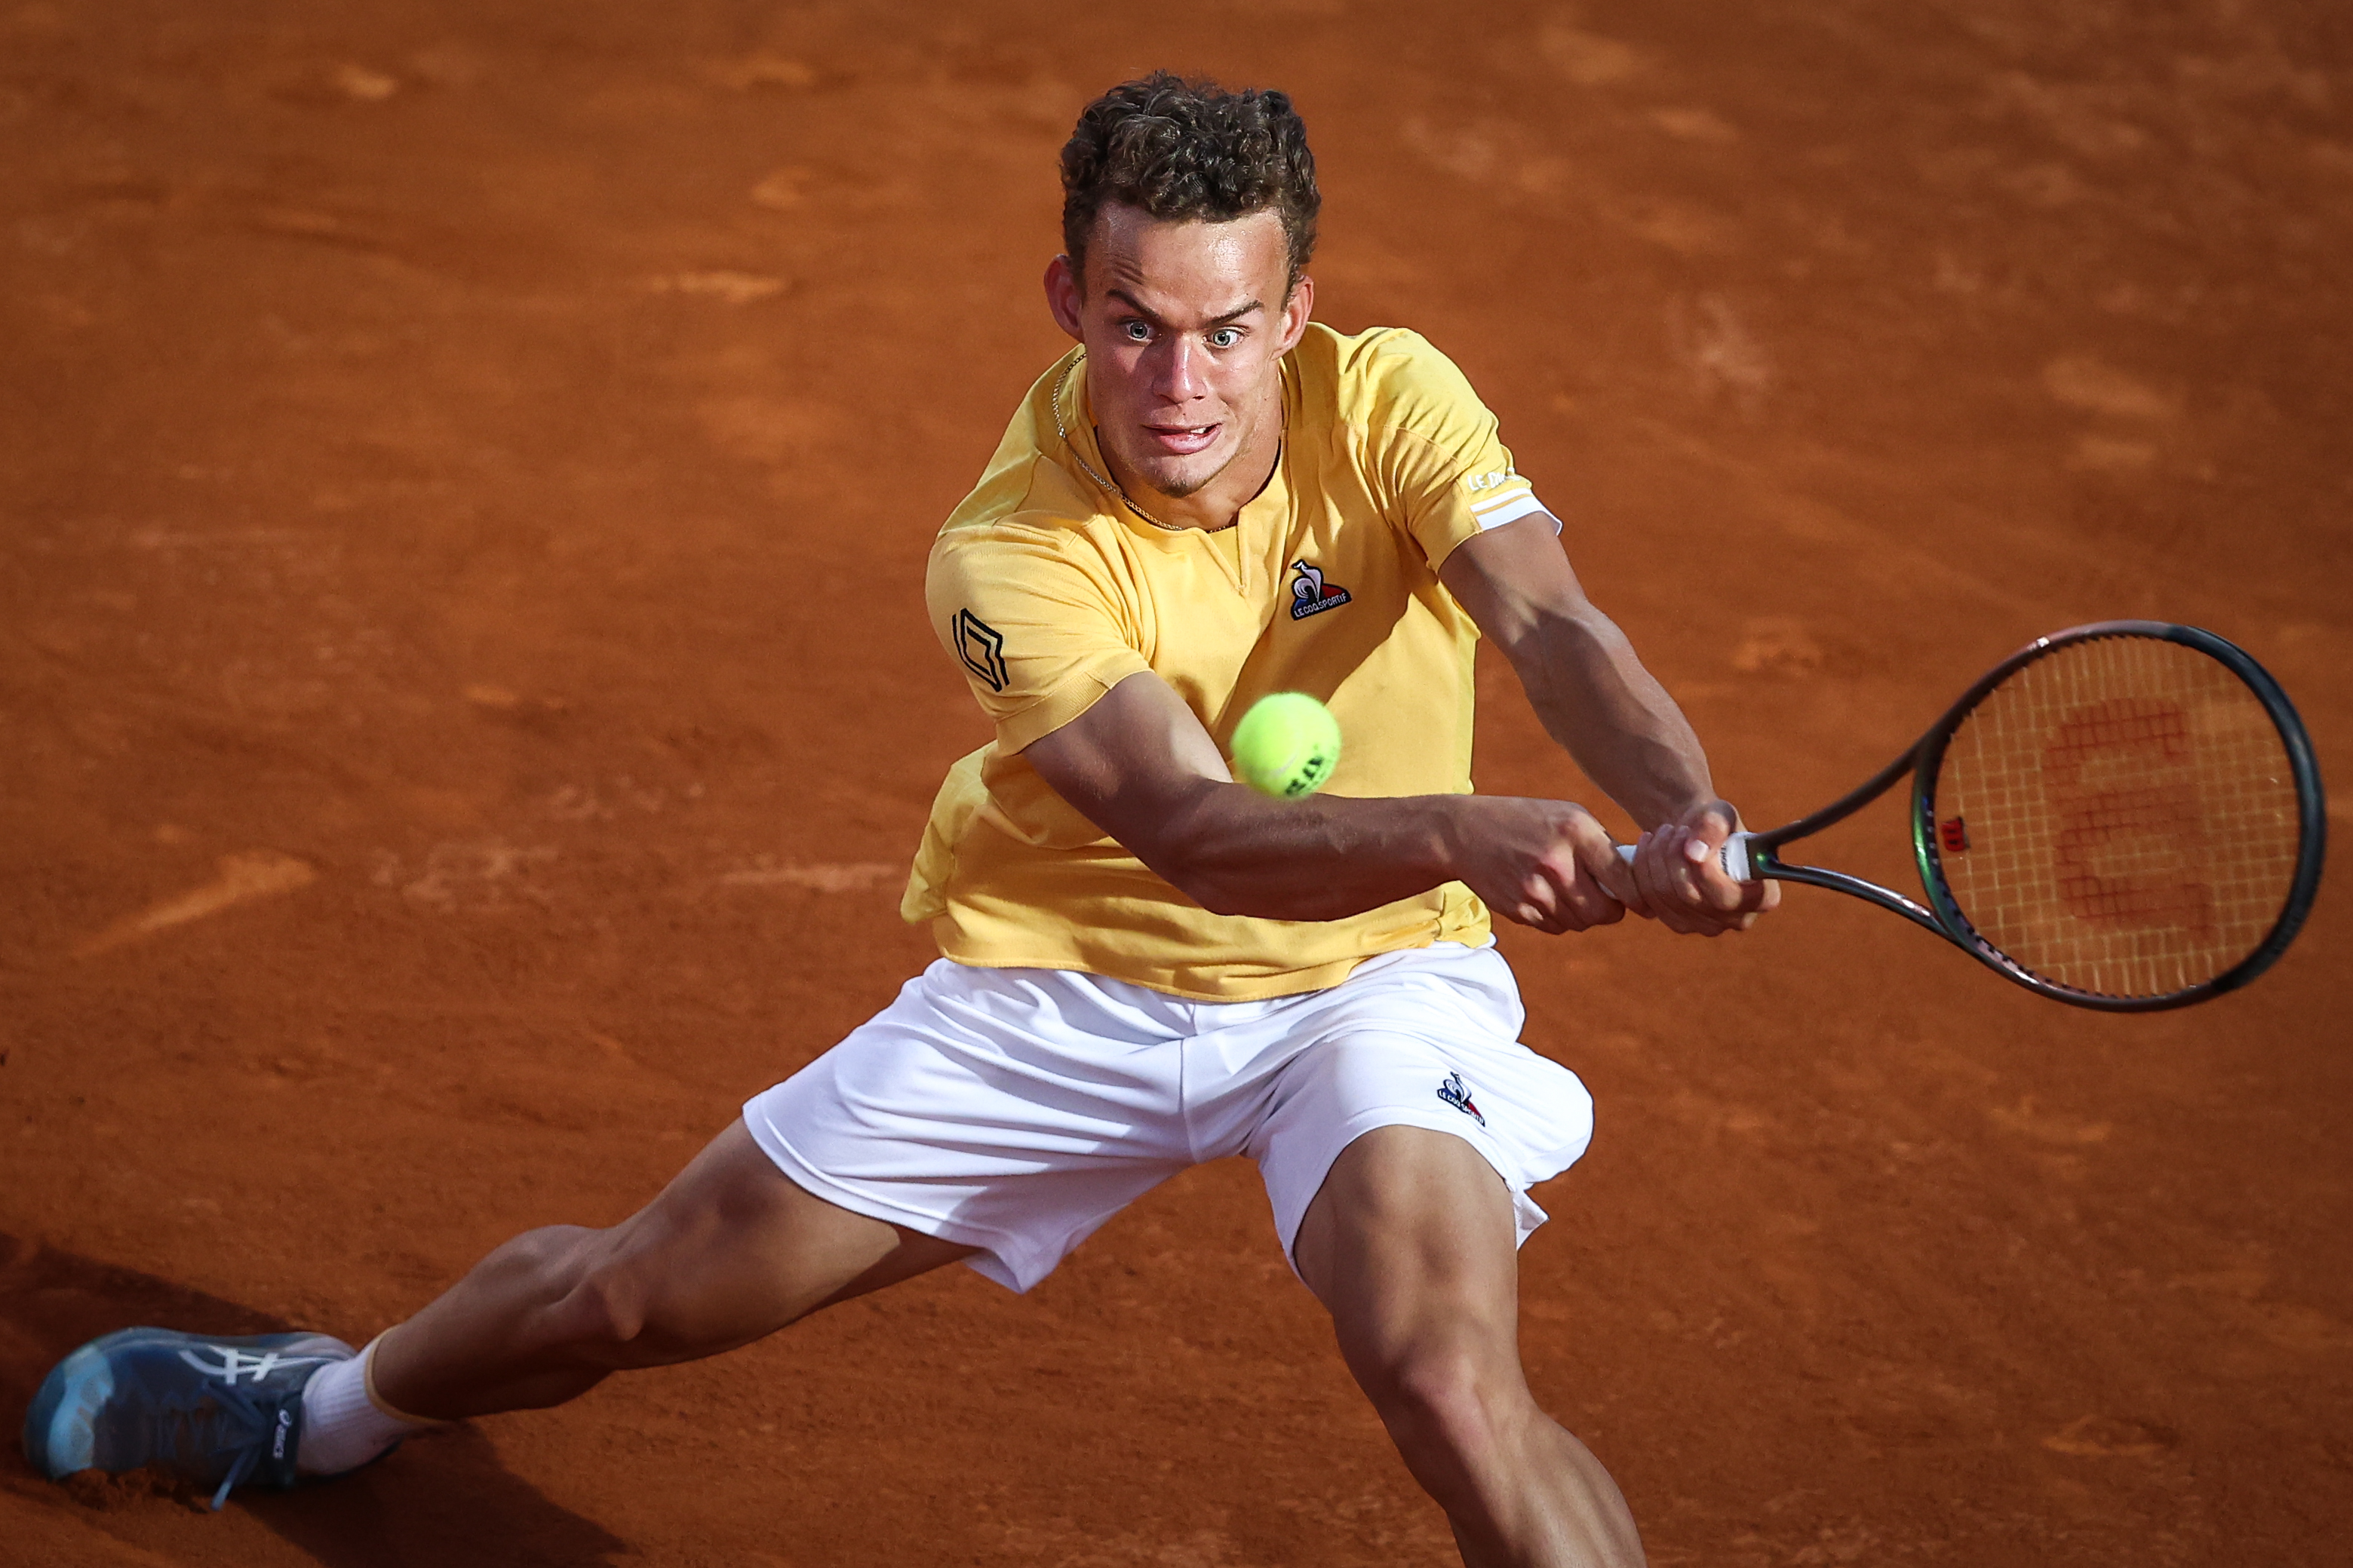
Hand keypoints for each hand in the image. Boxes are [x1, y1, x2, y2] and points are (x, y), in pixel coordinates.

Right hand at [1451, 797, 1648, 933]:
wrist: (1463, 832)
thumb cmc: (1526, 821)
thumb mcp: (1566, 815)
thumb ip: (1601, 845)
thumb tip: (1636, 882)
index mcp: (1575, 830)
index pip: (1623, 877)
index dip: (1639, 896)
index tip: (1646, 904)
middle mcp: (1556, 861)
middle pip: (1603, 911)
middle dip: (1609, 909)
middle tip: (1604, 899)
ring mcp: (1534, 889)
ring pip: (1579, 922)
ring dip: (1581, 914)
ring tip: (1565, 890)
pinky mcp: (1518, 909)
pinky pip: (1554, 927)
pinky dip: (1556, 917)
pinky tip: (1542, 894)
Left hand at [1629, 799, 1779, 935]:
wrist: (1697, 836)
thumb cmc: (1718, 825)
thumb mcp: (1721, 815)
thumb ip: (1714, 827)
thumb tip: (1694, 852)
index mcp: (1763, 897)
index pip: (1729, 897)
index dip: (1706, 873)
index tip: (1689, 842)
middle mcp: (1738, 919)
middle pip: (1690, 897)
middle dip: (1673, 857)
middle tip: (1671, 829)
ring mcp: (1707, 926)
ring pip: (1665, 896)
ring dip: (1656, 858)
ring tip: (1663, 832)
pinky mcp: (1679, 923)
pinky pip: (1649, 900)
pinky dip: (1643, 869)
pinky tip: (1648, 845)